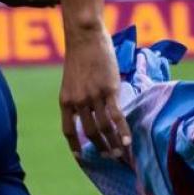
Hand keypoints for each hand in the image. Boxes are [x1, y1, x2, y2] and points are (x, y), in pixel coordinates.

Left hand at [59, 35, 129, 159]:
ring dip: (113, 143)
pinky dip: (123, 131)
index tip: (81, 157)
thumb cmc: (80, 54)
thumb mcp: (72, 80)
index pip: (68, 131)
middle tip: (109, 157)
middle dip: (100, 148)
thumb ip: (79, 96)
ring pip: (104, 128)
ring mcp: (93, 97)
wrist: (85, 36)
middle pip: (89, 133)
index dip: (75, 146)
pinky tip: (128, 142)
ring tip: (120, 154)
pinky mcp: (109, 90)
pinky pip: (116, 116)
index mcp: (65, 101)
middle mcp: (77, 102)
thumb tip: (91, 109)